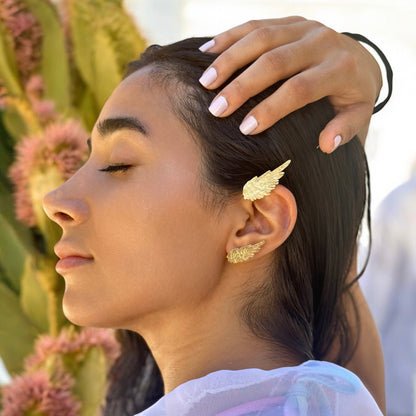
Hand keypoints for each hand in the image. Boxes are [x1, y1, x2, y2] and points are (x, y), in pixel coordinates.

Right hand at [198, 17, 381, 152]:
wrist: (359, 60)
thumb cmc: (352, 96)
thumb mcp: (359, 114)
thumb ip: (346, 129)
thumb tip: (326, 144)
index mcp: (339, 69)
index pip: (299, 89)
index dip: (270, 108)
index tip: (245, 129)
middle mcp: (322, 42)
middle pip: (274, 61)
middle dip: (241, 86)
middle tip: (216, 109)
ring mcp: (303, 27)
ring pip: (260, 37)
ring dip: (229, 60)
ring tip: (205, 82)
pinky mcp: (289, 21)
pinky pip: (255, 24)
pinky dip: (229, 37)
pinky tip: (207, 51)